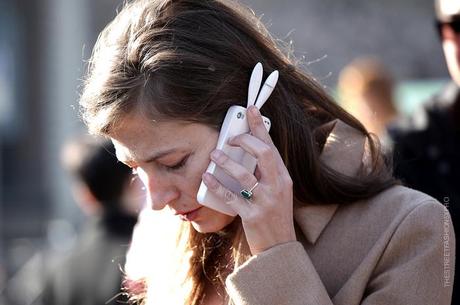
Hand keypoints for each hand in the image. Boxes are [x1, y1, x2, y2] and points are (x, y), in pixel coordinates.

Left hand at [202, 105, 295, 254]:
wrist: (279, 248)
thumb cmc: (274, 216)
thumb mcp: (277, 192)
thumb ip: (266, 173)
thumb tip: (246, 153)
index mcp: (283, 178)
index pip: (272, 146)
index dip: (260, 126)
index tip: (251, 109)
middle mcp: (277, 186)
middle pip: (262, 153)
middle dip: (245, 140)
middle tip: (230, 139)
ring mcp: (266, 201)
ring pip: (245, 174)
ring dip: (227, 162)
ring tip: (214, 155)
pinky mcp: (252, 215)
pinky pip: (231, 197)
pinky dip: (216, 186)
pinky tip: (206, 178)